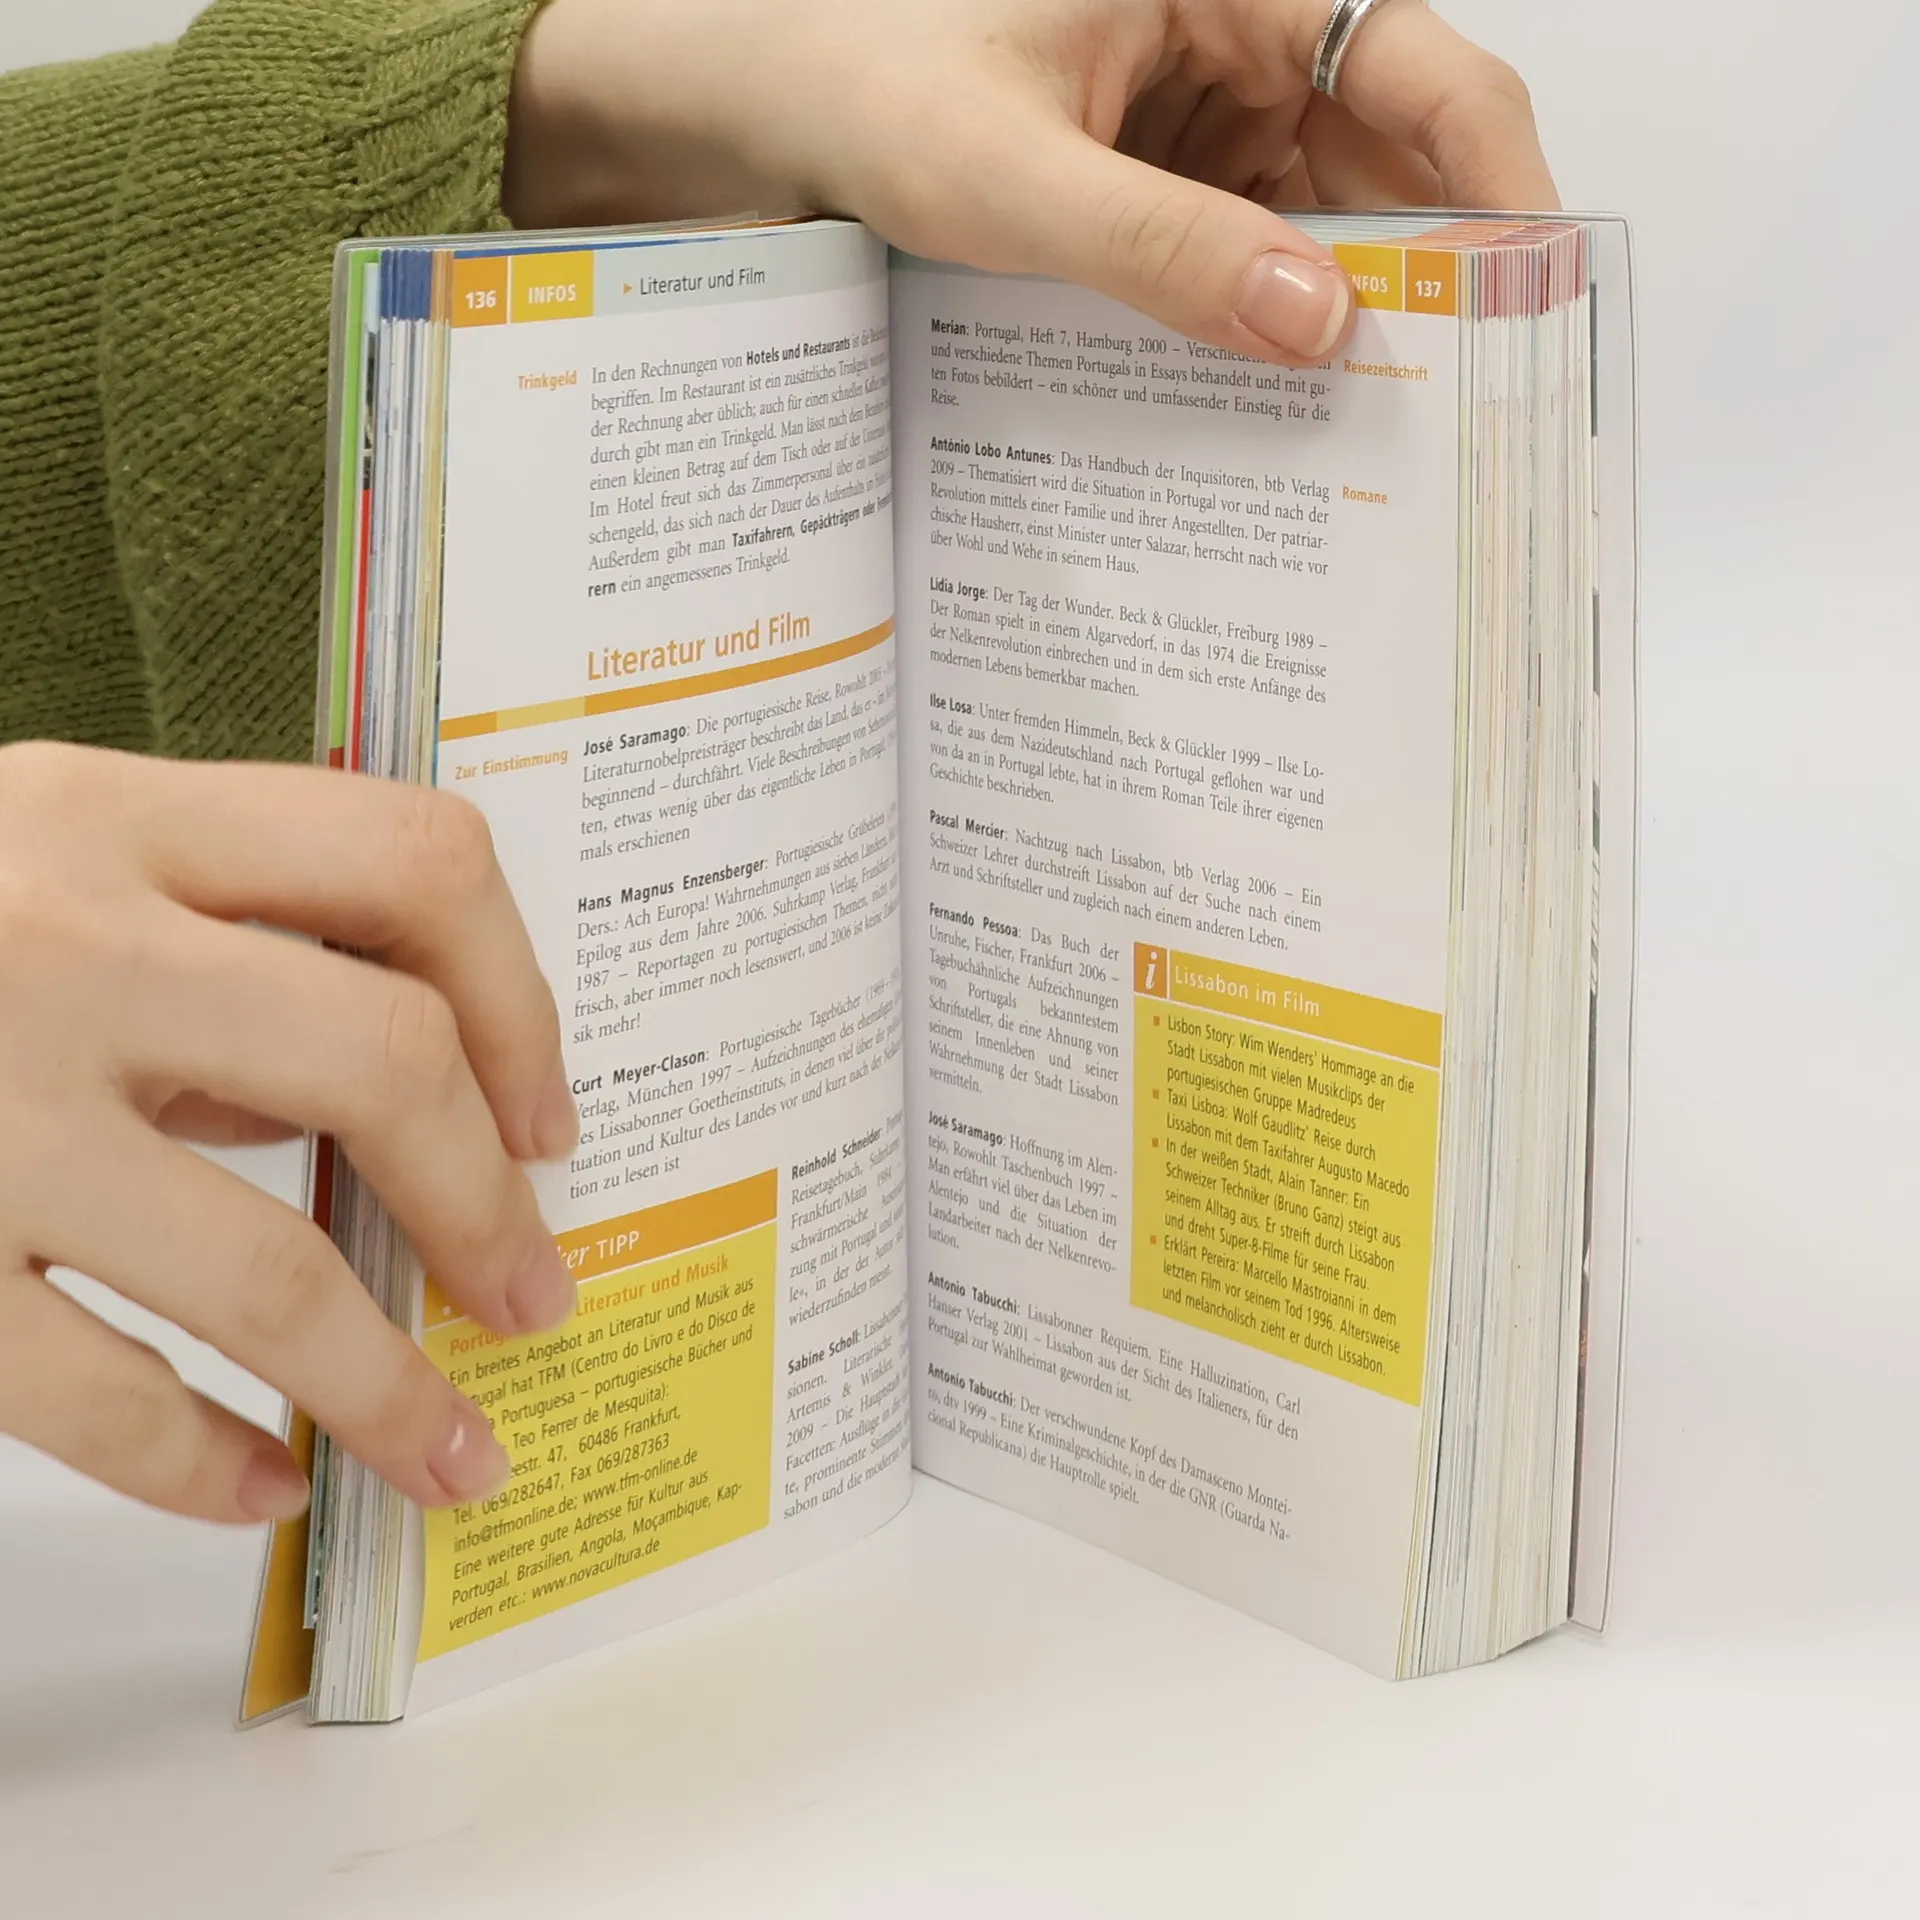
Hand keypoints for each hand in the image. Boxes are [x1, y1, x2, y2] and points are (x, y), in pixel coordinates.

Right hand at [0, 745, 580, 1523]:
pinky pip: (93, 1392)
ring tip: (458, 1449)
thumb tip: (412, 1100)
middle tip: (533, 1291)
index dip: (519, 998)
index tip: (548, 1115)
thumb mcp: (39, 862)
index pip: (411, 864)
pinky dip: (202, 1461)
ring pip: (266, 1265)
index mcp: (111, 819)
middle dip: (488, 1202)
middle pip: (381, 1061)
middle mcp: (60, 947)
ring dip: (392, 1384)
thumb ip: (213, 946)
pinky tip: (268, 1484)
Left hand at [505, 0, 1555, 365]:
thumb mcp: (1007, 174)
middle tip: (1459, 402)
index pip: (1416, 60)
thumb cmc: (857, 79)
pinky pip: (1247, 252)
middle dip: (1427, 267)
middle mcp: (1234, 38)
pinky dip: (1264, 323)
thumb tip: (1318, 325)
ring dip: (1348, 311)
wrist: (753, 105)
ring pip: (1324, 215)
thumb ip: (1161, 248)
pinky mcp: (1160, 182)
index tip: (1531, 288)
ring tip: (1376, 430)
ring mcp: (1200, 116)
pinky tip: (1275, 401)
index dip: (1496, 172)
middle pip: (1389, 151)